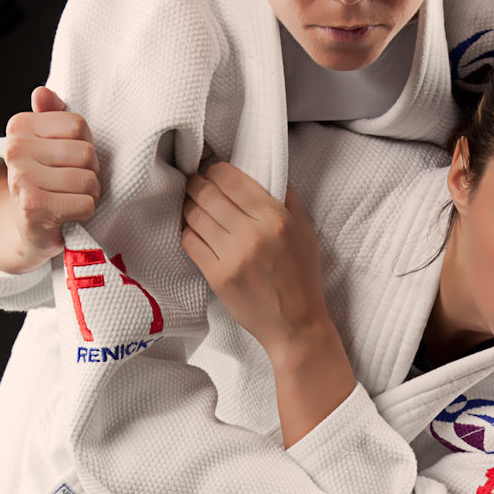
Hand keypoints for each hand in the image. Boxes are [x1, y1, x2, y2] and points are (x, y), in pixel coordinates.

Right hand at [0, 87, 101, 272]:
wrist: (28, 227)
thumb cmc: (46, 179)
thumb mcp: (49, 143)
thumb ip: (51, 114)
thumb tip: (41, 92)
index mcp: (19, 126)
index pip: (77, 124)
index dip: (85, 143)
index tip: (70, 158)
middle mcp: (15, 150)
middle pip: (85, 152)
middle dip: (90, 171)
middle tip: (73, 182)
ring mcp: (22, 179)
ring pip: (87, 180)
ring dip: (90, 193)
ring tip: (73, 197)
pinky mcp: (33, 207)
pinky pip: (85, 204)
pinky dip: (86, 212)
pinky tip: (70, 213)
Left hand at [180, 160, 327, 357]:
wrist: (295, 323)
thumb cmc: (302, 276)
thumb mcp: (305, 230)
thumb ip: (285, 198)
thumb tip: (260, 171)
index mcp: (275, 218)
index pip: (231, 179)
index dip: (215, 170)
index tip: (213, 171)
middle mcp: (252, 234)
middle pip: (207, 194)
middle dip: (197, 184)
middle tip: (196, 184)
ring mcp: (232, 257)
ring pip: (194, 216)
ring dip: (190, 207)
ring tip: (194, 207)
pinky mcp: (217, 276)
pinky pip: (189, 242)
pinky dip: (189, 232)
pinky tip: (196, 232)